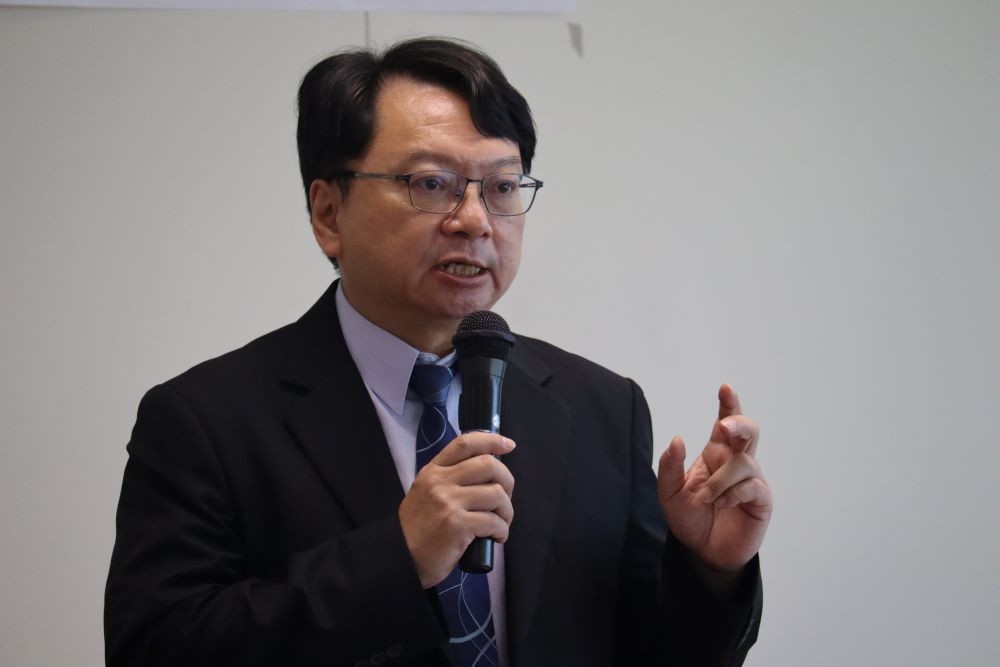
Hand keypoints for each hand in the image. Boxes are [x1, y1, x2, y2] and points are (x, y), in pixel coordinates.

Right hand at [399, 433, 515, 587]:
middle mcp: (440, 482)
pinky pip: (494, 521)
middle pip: (488, 465)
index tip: (508, 445)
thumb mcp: (425, 493)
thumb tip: (486, 474)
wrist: (401, 558)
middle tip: (504, 499)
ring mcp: (449, 502)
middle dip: (507, 480)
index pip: (465, 444)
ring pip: (496, 494)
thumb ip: (448, 480)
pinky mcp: (458, 525)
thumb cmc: (418, 529)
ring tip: (501, 522)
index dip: (491, 440)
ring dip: (507, 510)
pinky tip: (497, 537)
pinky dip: (502, 530)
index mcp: (433, 471)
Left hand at [657, 384, 771, 572]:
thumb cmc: (689, 518)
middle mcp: (735, 462)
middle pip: (748, 430)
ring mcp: (751, 480)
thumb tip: (677, 439)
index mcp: (715, 454)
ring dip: (721, 479)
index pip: (725, 423)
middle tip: (723, 427)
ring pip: (745, 461)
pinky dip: (732, 494)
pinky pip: (752, 486)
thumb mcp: (669, 493)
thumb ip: (669, 466)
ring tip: (708, 498)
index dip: (728, 404)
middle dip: (738, 422)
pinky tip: (721, 505)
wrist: (703, 552)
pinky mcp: (760, 500)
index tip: (725, 388)